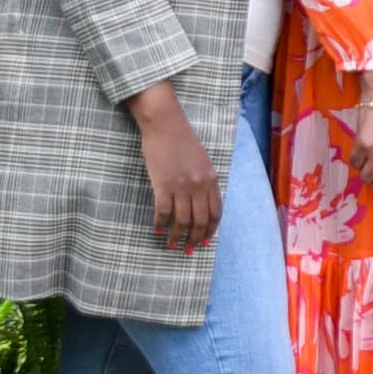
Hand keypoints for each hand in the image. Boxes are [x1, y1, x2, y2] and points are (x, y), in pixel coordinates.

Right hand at [129, 86, 220, 251]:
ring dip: (176, 236)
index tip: (205, 240)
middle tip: (188, 249)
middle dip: (194, 238)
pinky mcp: (163, 185)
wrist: (164, 124)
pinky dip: (160, 224)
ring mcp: (181, 186)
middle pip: (200, 220)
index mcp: (211, 179)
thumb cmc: (181, 139)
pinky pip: (163, 211)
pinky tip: (157, 230)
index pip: (216, 212)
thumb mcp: (202, 160)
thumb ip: (204, 180)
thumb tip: (201, 202)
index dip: (210, 229)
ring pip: (181, 220)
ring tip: (171, 245)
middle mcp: (199, 185)